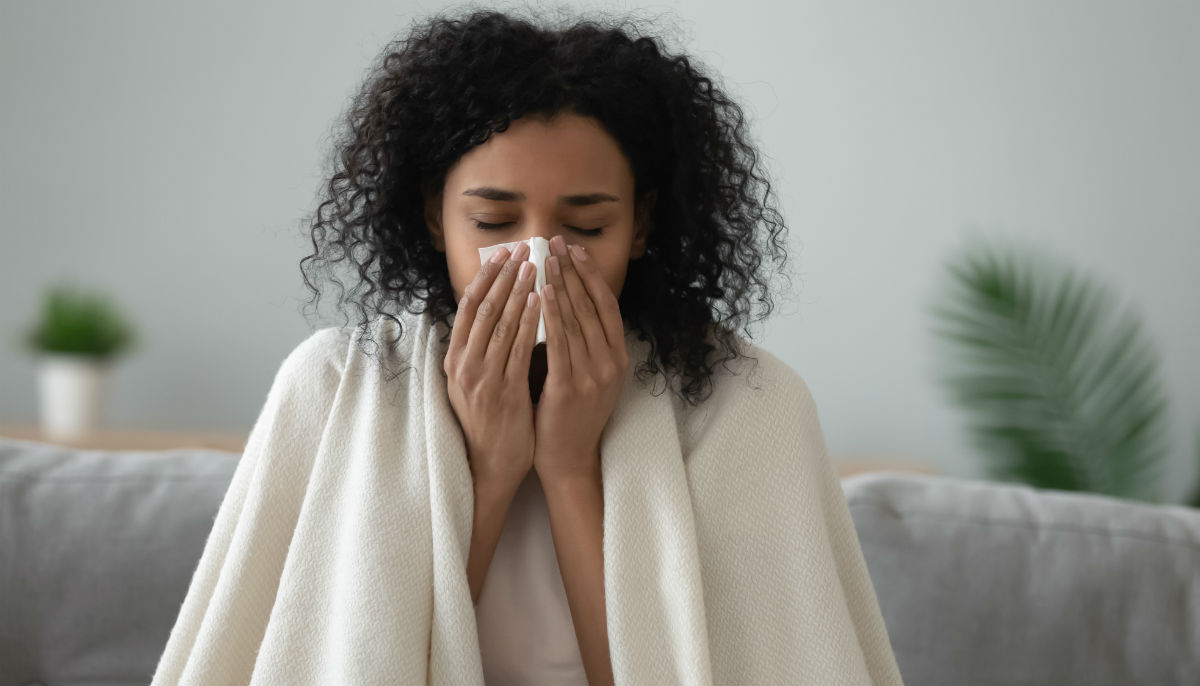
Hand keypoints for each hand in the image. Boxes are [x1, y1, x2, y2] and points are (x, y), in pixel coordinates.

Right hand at [444, 241, 541, 489]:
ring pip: (500, 324)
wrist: (489, 465)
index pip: (468, 307)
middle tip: (523, 249)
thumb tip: (495, 313)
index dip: (485, 277)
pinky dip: (529, 322)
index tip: (501, 254)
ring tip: (535, 266)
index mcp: (454, 359)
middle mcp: (463, 365)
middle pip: (482, 308)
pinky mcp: (503, 392)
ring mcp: (482, 378)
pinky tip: (541, 302)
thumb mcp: (473, 382)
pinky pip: (517, 349)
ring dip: (518, 291)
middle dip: (503, 275)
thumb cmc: (488, 422)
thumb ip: (480, 350)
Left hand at [533, 235, 628, 483]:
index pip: (606, 305)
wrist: (568, 457)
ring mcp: (593, 376)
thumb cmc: (570, 413)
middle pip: (591, 307)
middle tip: (555, 243)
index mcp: (618, 357)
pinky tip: (540, 294)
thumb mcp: (588, 373)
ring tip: (545, 260)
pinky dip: (550, 316)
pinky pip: (560, 344)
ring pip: (576, 320)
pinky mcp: (570, 388)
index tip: (574, 249)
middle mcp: (611, 363)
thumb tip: (564, 298)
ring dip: (560, 285)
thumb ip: (582, 341)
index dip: (591, 275)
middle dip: (571, 272)